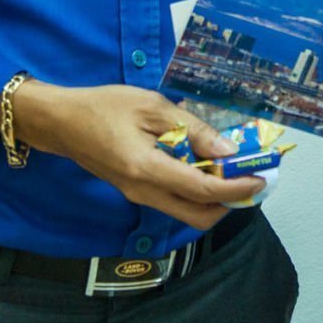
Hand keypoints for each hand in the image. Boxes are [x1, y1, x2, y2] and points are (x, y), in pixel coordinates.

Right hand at [11, 83, 261, 229]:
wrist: (62, 122)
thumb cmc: (105, 107)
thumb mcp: (153, 107)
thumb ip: (193, 130)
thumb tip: (228, 153)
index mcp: (147, 170)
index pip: (202, 191)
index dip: (236, 188)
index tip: (260, 178)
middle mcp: (144, 193)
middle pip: (198, 216)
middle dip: (230, 202)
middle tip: (250, 177)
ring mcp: (138, 197)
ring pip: (186, 211)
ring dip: (214, 197)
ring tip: (232, 169)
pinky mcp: (136, 192)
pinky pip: (173, 200)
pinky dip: (196, 190)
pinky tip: (204, 165)